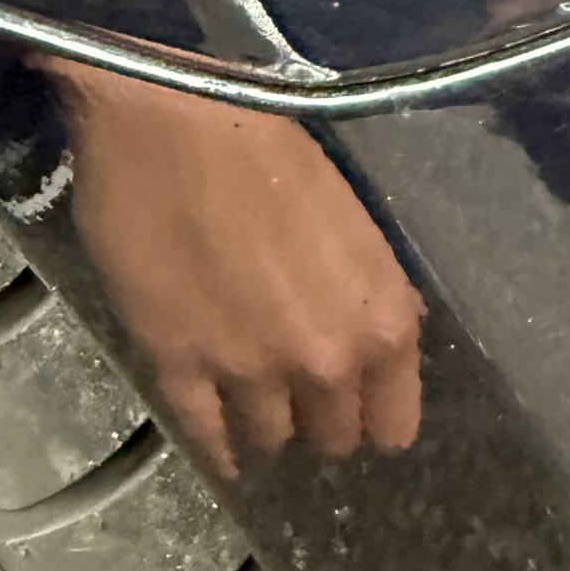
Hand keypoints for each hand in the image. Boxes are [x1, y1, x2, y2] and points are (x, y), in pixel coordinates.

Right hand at [35, 58, 424, 478]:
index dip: (375, 417)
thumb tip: (380, 339)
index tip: (358, 408)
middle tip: (301, 395)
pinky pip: (205, 434)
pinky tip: (221, 451)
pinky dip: (215, 446)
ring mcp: (249, 372)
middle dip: (321, 417)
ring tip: (254, 403)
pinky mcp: (179, 367)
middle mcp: (326, 362)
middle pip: (333, 437)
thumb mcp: (357, 225)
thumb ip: (370, 296)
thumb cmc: (272, 146)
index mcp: (382, 323)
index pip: (395, 423)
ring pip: (270, 438)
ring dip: (266, 424)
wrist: (174, 118)